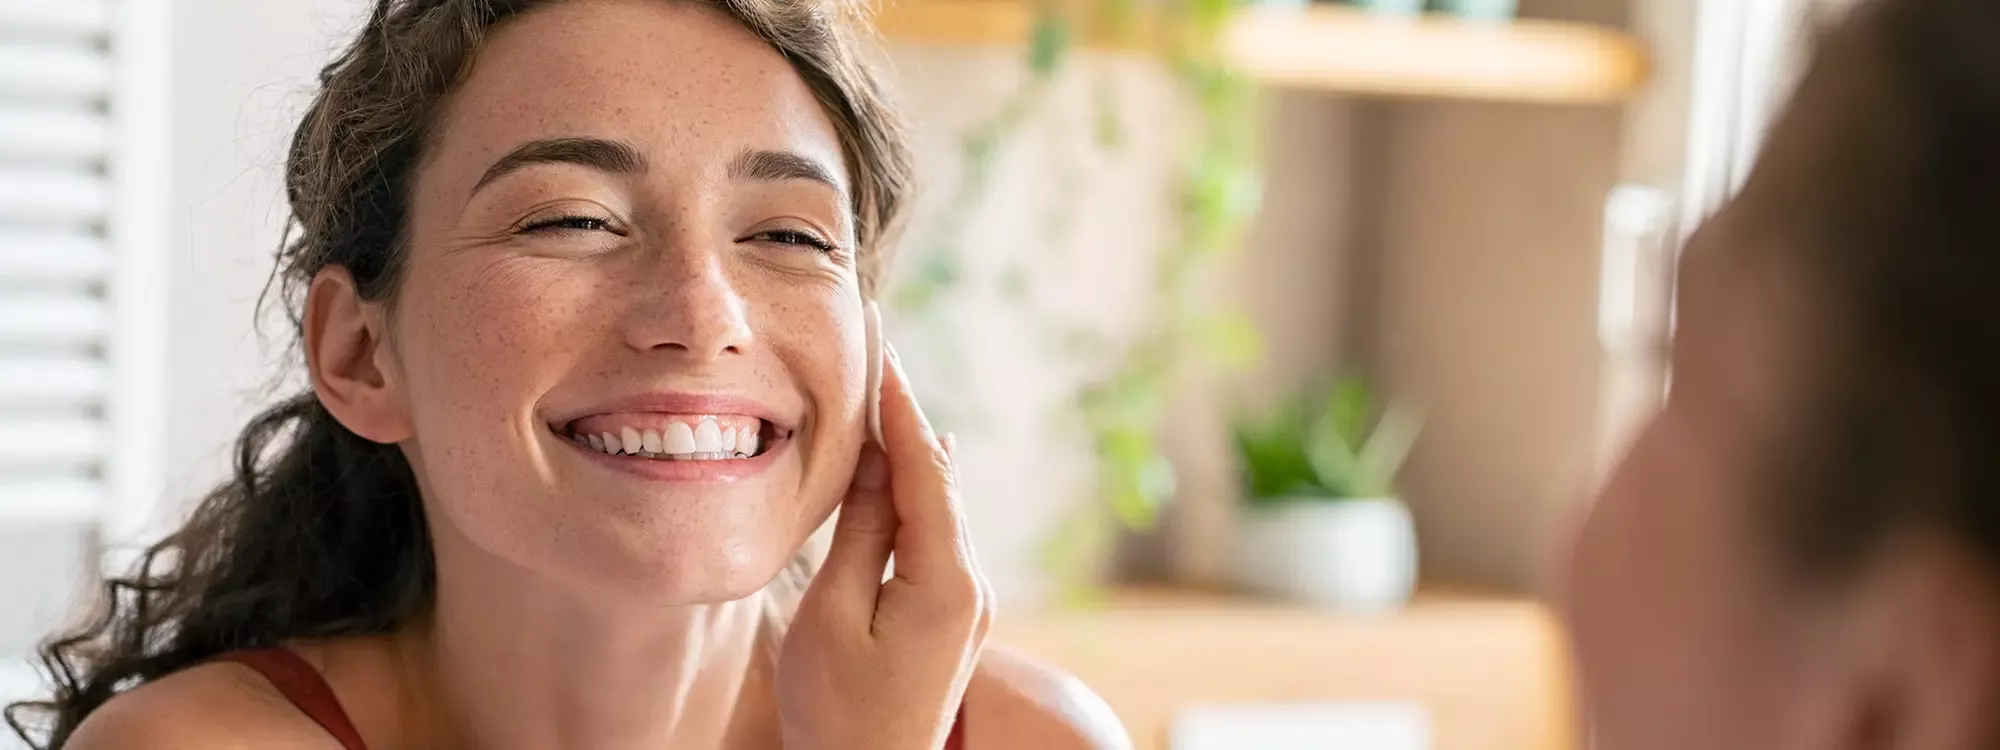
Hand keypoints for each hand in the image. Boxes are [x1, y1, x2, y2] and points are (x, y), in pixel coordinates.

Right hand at [777, 342, 994, 749]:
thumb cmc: (840, 714)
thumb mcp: (833, 620)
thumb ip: (860, 534)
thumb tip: (879, 459)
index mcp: (947, 582)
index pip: (926, 468)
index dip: (901, 404)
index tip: (882, 346)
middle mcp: (973, 585)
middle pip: (940, 480)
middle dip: (909, 415)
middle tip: (882, 350)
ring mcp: (970, 602)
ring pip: (941, 506)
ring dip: (913, 451)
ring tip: (888, 389)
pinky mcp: (955, 616)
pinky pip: (938, 535)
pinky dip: (917, 491)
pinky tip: (909, 462)